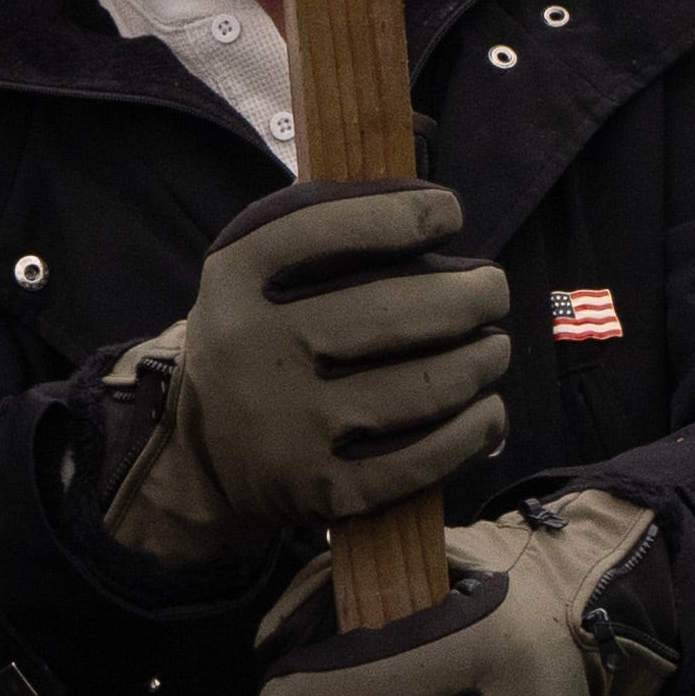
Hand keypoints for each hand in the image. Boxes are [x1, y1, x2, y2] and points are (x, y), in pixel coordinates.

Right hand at [96, 179, 509, 572]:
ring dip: (479, 362)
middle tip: (494, 291)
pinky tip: (488, 411)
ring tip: (494, 348)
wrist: (200, 457)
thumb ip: (320, 231)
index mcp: (237, 277)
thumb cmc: (257, 339)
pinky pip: (419, 459)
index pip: (329, 229)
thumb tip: (432, 207)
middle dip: (469, 297)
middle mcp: (257, 347)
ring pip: (419, 388)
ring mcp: (289, 425)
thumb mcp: (252, 273)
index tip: (449, 212)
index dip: (402, 214)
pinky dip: (470, 432)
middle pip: (393, 312)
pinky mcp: (322, 489)